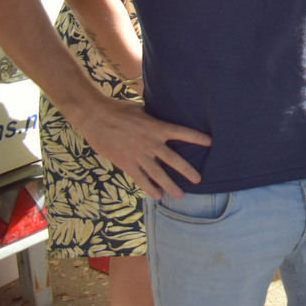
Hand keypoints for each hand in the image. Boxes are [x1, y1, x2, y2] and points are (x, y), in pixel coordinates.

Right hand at [75, 96, 209, 200]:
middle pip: (173, 159)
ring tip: (180, 195)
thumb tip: (166, 111)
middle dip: (187, 170)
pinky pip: (140, 178)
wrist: (95, 116)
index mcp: (156, 127)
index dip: (196, 137)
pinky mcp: (125, 162)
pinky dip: (149, 188)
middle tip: (199, 180)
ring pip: (157, 173)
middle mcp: (150, 142)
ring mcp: (138, 154)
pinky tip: (157, 195)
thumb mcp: (142, 109)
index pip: (181, 132)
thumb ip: (155, 116)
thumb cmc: (119, 109)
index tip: (211, 142)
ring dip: (170, 185)